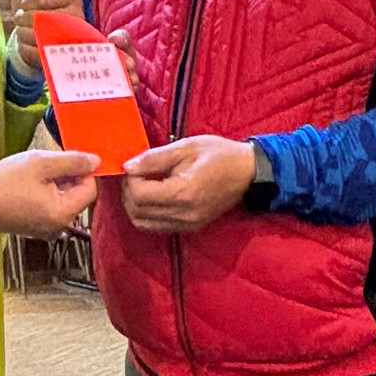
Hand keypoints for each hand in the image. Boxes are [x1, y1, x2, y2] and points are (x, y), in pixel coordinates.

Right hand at [0, 147, 100, 235]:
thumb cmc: (7, 181)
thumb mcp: (41, 163)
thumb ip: (72, 161)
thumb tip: (97, 162)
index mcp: (64, 212)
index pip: (90, 189)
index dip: (83, 170)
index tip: (65, 158)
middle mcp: (59, 225)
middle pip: (78, 196)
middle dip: (68, 177)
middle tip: (47, 163)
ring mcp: (46, 229)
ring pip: (63, 200)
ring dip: (56, 183)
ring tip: (35, 173)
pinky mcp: (35, 227)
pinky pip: (50, 207)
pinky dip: (46, 193)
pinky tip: (29, 184)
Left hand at [9, 0, 141, 93]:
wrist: (27, 38)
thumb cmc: (30, 6)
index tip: (24, 3)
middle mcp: (79, 19)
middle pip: (50, 18)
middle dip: (28, 19)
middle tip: (22, 19)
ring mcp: (73, 41)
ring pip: (44, 37)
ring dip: (25, 35)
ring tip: (25, 32)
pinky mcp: (65, 60)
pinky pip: (41, 55)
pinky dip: (27, 50)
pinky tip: (28, 46)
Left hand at [120, 136, 256, 232]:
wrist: (247, 172)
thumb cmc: (220, 155)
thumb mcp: (186, 147)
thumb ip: (154, 158)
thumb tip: (128, 167)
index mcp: (184, 193)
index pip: (139, 195)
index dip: (131, 180)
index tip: (137, 166)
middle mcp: (184, 215)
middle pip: (137, 213)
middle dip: (129, 193)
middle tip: (136, 174)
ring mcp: (187, 225)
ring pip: (143, 224)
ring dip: (134, 206)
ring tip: (143, 185)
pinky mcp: (189, 228)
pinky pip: (156, 227)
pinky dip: (146, 214)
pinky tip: (153, 196)